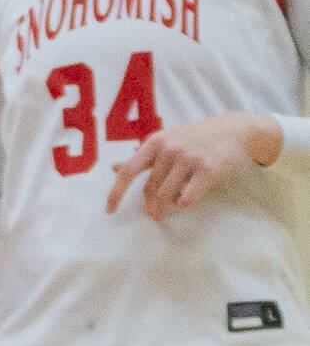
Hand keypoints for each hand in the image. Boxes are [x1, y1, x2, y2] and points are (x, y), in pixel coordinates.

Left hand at [105, 112, 282, 221]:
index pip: (129, 171)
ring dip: (168, 207)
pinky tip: (187, 200)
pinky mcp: (207, 169)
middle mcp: (170, 148)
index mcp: (155, 142)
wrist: (236, 130)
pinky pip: (187, 199)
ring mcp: (189, 158)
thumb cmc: (196, 137)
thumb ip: (142, 157)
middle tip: (155, 215)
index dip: (116, 193)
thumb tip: (114, 168)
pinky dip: (184, 205)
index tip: (110, 211)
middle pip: (150, 190)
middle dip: (151, 207)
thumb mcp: (167, 140)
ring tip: (173, 207)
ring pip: (167, 196)